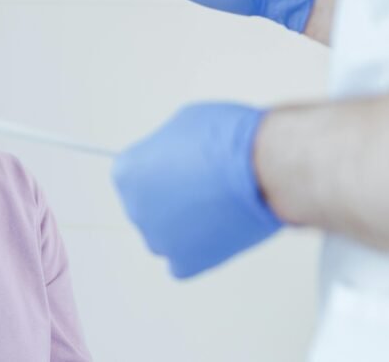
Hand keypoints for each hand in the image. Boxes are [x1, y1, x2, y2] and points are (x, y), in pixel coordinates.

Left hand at [112, 103, 282, 277]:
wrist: (262, 167)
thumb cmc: (227, 138)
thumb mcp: (182, 125)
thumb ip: (165, 149)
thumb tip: (170, 161)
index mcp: (126, 172)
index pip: (137, 176)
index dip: (166, 170)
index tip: (187, 167)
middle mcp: (134, 208)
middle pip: (149, 207)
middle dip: (173, 199)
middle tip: (206, 187)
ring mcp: (157, 238)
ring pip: (165, 236)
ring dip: (184, 227)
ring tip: (219, 207)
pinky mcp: (185, 263)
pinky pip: (183, 263)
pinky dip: (199, 252)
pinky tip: (217, 233)